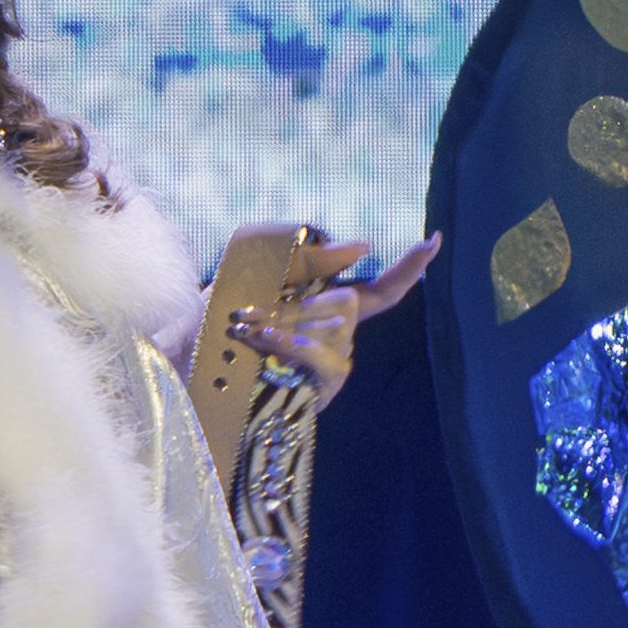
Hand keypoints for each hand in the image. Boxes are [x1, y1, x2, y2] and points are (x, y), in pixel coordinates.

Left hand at [226, 232, 440, 409]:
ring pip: (334, 326)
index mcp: (323, 306)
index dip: (408, 268)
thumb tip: (364, 247)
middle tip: (249, 311)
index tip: (436, 240)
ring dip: (285, 322)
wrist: (191, 368)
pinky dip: (295, 342)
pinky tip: (268, 339)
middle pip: (349, 301)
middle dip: (298, 301)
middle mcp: (336, 336)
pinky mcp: (324, 387)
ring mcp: (334, 363)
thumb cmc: (218, 322)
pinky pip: (325, 354)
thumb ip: (308, 259)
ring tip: (246, 330)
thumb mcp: (256, 275)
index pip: (380, 289)